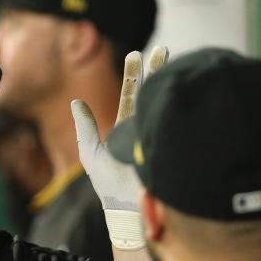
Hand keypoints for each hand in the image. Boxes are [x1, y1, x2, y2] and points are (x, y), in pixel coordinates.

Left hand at [72, 47, 168, 249]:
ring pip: (166, 105)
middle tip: (163, 49)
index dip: (134, 75)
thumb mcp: (91, 154)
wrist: (131, 211)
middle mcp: (145, 129)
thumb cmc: (110, 188)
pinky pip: (177, 123)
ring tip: (177, 64)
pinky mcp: (172, 146)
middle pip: (153, 94)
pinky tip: (186, 90)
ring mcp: (160, 136)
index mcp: (126, 129)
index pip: (131, 96)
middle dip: (158, 71)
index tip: (138, 53)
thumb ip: (84, 129)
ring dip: (172, 83)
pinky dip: (182, 107)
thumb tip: (75, 102)